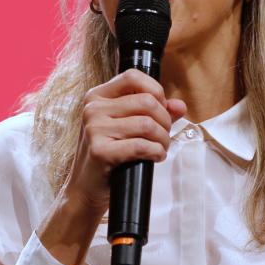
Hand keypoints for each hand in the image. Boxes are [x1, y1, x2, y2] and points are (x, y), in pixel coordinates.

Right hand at [62, 69, 186, 216]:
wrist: (85, 189)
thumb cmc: (108, 155)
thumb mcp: (127, 127)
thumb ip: (155, 112)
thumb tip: (179, 106)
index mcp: (98, 96)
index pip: (133, 76)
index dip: (155, 90)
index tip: (160, 109)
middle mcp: (93, 108)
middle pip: (147, 101)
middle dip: (164, 121)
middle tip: (163, 136)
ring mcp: (95, 129)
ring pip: (147, 124)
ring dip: (163, 139)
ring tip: (159, 148)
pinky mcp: (100, 151)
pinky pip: (142, 145)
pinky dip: (156, 152)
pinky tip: (155, 157)